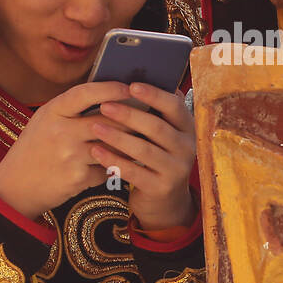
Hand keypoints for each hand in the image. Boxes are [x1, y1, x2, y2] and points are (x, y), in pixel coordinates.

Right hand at [0, 81, 133, 219]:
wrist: (15, 187)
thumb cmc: (35, 149)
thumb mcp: (45, 120)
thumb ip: (71, 108)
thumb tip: (110, 96)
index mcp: (52, 112)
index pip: (86, 93)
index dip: (110, 88)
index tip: (129, 88)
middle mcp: (61, 131)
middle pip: (107, 119)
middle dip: (130, 119)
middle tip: (146, 117)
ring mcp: (70, 155)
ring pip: (113, 144)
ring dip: (128, 144)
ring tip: (140, 140)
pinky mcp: (79, 177)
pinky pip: (108, 167)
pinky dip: (113, 166)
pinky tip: (114, 164)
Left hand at [90, 83, 197, 230]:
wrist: (165, 201)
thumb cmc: (157, 157)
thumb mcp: (163, 135)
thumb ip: (155, 113)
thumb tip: (132, 81)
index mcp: (188, 128)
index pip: (174, 106)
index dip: (154, 95)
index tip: (131, 85)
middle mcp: (187, 148)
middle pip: (156, 127)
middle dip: (129, 115)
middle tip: (104, 105)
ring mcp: (176, 170)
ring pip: (144, 149)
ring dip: (117, 136)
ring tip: (95, 126)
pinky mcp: (160, 188)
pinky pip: (133, 171)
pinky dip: (113, 160)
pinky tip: (95, 150)